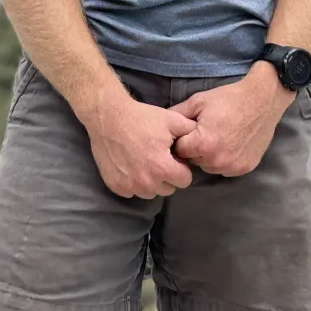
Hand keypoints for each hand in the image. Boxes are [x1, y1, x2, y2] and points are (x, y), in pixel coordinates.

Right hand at [82, 85, 196, 199]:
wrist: (109, 117)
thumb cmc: (142, 118)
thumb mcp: (172, 120)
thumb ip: (190, 132)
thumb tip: (201, 142)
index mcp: (162, 168)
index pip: (184, 181)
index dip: (182, 167)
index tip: (174, 157)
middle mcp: (146, 182)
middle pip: (168, 189)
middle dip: (168, 176)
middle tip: (159, 157)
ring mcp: (129, 186)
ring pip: (150, 193)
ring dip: (151, 181)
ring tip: (145, 160)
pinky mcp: (116, 186)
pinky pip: (132, 191)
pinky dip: (134, 182)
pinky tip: (131, 164)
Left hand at [170, 66, 293, 177]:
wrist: (262, 100)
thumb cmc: (229, 98)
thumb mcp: (199, 101)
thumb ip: (177, 115)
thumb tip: (160, 123)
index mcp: (203, 144)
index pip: (180, 150)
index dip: (182, 139)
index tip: (188, 131)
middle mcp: (217, 160)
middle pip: (194, 160)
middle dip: (195, 148)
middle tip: (205, 131)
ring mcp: (232, 167)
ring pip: (209, 166)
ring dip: (209, 156)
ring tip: (218, 136)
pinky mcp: (245, 168)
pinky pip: (226, 168)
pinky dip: (225, 159)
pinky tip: (230, 143)